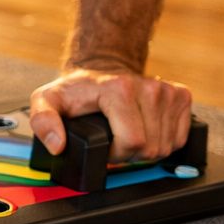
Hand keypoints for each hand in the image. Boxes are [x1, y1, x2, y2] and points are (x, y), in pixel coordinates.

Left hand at [30, 66, 192, 162]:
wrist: (100, 69)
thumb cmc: (76, 89)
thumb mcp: (47, 100)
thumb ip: (43, 121)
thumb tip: (57, 145)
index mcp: (118, 89)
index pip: (133, 141)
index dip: (117, 154)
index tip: (105, 145)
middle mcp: (147, 87)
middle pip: (151, 147)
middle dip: (130, 153)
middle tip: (115, 140)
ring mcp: (167, 91)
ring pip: (167, 146)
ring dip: (147, 149)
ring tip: (128, 135)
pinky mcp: (181, 96)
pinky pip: (180, 137)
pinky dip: (163, 141)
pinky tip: (146, 130)